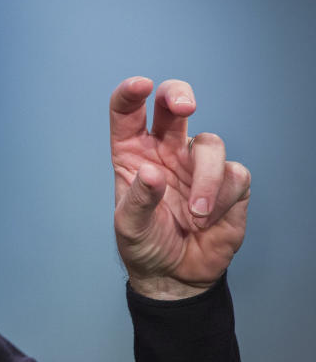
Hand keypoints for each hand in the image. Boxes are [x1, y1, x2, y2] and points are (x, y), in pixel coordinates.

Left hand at [109, 78, 250, 298]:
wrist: (175, 275)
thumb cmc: (145, 245)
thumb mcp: (129, 227)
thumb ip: (138, 200)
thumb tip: (152, 173)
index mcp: (133, 153)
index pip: (128, 113)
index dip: (131, 93)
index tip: (141, 86)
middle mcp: (166, 150)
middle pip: (174, 103)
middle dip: (179, 95)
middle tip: (185, 106)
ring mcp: (197, 163)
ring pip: (210, 143)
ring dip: (204, 179)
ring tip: (196, 215)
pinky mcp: (228, 182)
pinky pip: (234, 175)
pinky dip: (221, 198)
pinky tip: (209, 220)